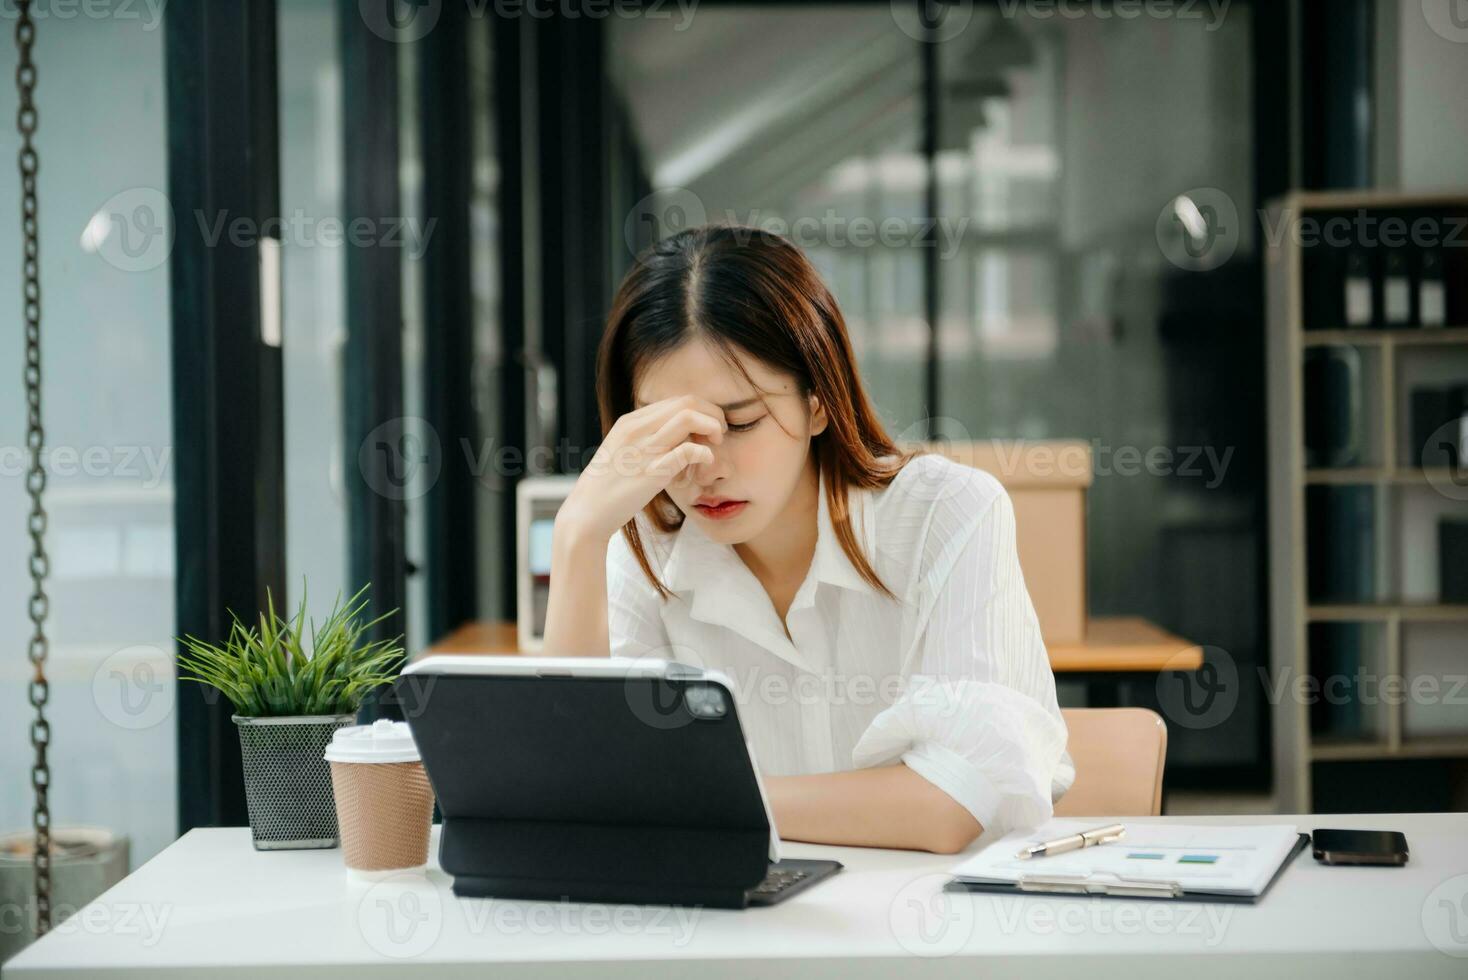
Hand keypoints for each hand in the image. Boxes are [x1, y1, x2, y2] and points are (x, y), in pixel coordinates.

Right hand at [556, 394, 726, 541]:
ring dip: (712, 427)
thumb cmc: (608, 485)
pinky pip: (688, 450)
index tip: (709, 427)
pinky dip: (705, 453)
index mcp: (631, 422)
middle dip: (712, 413)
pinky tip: (707, 462)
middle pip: (687, 402)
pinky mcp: (653, 472)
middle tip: (720, 433)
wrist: (587, 512)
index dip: (702, 409)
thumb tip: (674, 434)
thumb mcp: (623, 451)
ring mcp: (645, 450)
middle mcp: (638, 430)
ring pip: (689, 418)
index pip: (677, 400)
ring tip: (717, 443)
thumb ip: (645, 438)